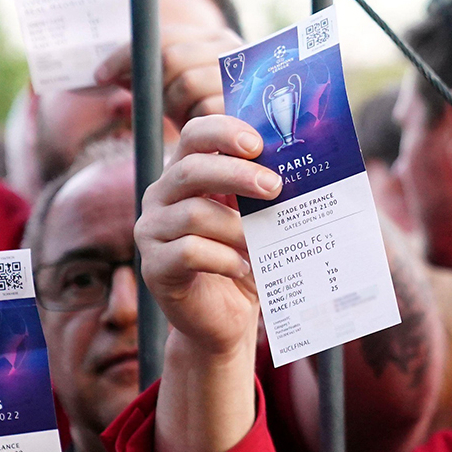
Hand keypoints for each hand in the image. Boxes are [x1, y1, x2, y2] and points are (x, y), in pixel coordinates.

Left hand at [95, 25, 245, 128]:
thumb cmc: (203, 114)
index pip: (161, 36)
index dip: (125, 55)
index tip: (100, 76)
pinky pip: (206, 110)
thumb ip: (148, 75)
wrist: (250, 149)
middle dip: (154, 84)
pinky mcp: (249, 105)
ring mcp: (243, 74)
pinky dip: (194, 122)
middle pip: (171, 58)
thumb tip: (101, 76)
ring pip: (187, 83)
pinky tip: (198, 130)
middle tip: (158, 106)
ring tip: (184, 117)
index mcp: (212, 37)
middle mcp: (232, 48)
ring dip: (175, 105)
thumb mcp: (173, 90)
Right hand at [135, 115, 279, 358]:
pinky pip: (189, 252)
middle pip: (190, 170)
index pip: (195, 135)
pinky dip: (224, 259)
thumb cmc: (244, 260)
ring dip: (237, 228)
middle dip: (236, 174)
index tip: (258, 144)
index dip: (223, 132)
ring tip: (262, 244)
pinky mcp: (154, 266)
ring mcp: (151, 231)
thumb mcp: (256, 220)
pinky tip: (243, 268)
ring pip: (194, 214)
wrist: (225, 319)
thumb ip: (263, 191)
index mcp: (185, 175)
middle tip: (275, 187)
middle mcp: (161, 197)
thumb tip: (300, 164)